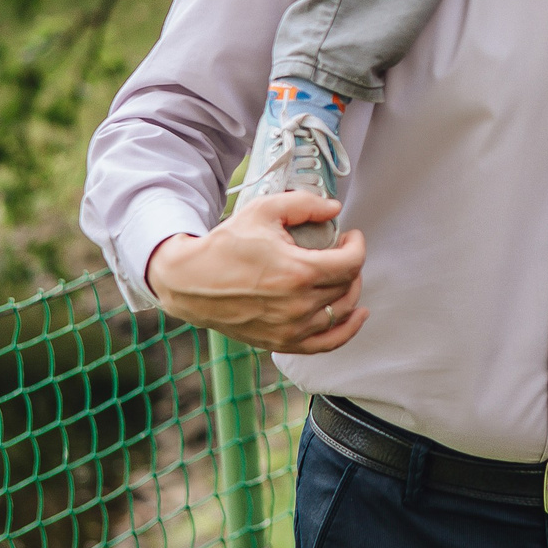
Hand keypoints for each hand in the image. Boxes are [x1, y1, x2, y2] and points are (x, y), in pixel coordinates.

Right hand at [144, 191, 367, 352]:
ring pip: (341, 312)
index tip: (349, 236)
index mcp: (298, 272)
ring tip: (342, 275)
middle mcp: (299, 305)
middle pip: (347, 285)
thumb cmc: (224, 246)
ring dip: (350, 291)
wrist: (190, 282)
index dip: (357, 245)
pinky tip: (356, 315)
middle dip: (351, 264)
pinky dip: (347, 330)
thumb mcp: (263, 210)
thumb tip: (334, 208)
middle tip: (339, 250)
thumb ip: (304, 204)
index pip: (351, 263)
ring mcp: (291, 328)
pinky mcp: (282, 341)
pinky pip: (327, 343)